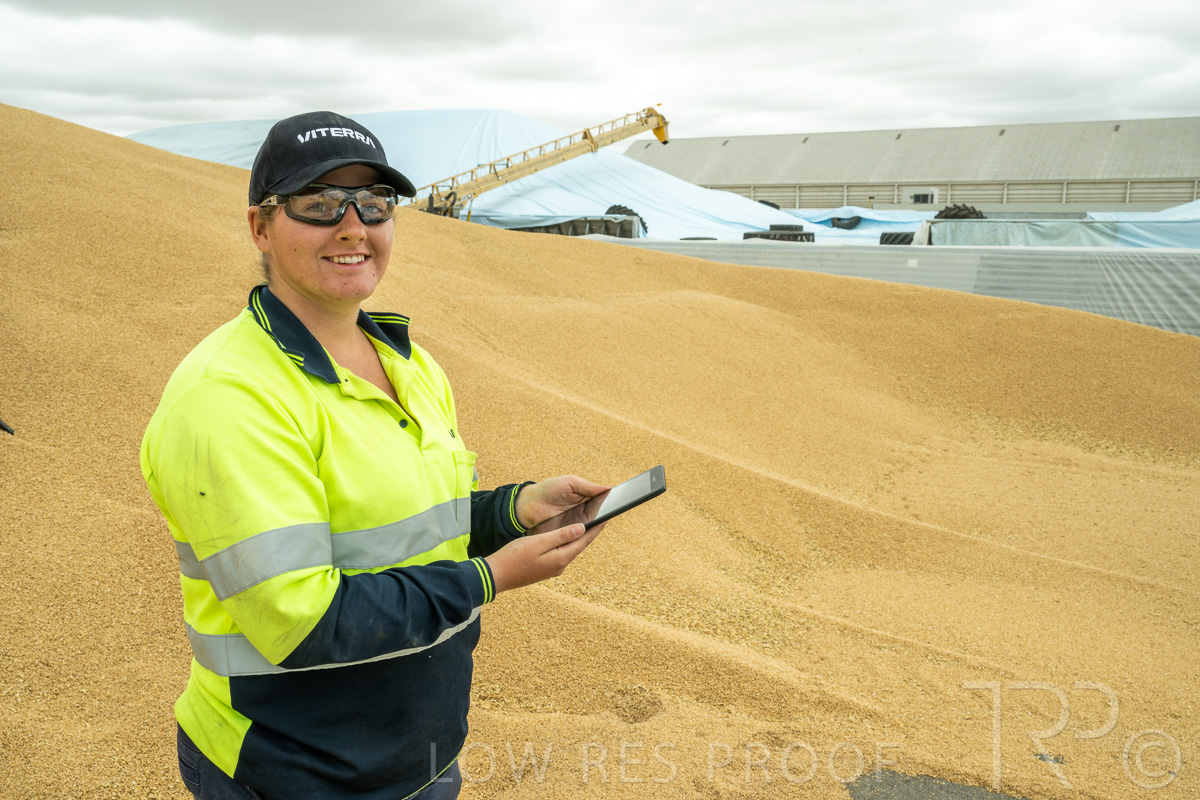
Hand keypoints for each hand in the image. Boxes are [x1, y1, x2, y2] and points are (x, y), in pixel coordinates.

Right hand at [484, 520, 605, 593]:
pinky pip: (561, 553)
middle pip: (579, 546)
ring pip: (570, 550)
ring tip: (587, 525)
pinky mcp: (545, 569)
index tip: (606, 517)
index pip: (583, 541)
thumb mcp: (539, 542)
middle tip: (600, 518)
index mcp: (561, 558)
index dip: (595, 528)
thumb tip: (582, 529)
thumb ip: (561, 535)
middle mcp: (560, 566)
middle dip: (589, 533)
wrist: (496, 575)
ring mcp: (552, 569)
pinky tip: (566, 537)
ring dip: (578, 538)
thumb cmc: (514, 557)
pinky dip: (567, 543)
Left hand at [514, 475, 609, 530]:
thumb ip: (588, 487)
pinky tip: (589, 530)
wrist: (527, 506)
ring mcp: (575, 525)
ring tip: (604, 520)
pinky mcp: (567, 535)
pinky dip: (585, 534)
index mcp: (585, 500)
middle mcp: (582, 514)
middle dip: (606, 514)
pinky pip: (579, 537)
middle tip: (614, 511)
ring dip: (597, 525)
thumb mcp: (569, 483)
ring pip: (591, 528)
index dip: (611, 503)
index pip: (602, 503)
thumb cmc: (548, 490)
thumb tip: (608, 488)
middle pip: (599, 516)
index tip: (621, 502)